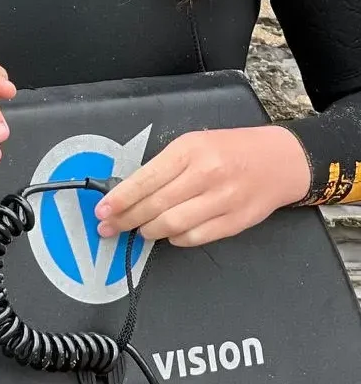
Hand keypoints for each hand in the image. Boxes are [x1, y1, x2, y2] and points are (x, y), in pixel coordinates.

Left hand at [95, 126, 310, 245]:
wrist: (281, 161)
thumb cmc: (229, 149)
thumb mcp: (193, 144)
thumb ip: (165, 166)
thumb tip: (130, 191)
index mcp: (189, 150)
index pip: (145, 179)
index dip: (120, 198)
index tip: (102, 210)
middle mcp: (206, 175)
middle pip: (156, 204)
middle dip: (126, 219)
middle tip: (108, 227)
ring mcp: (223, 200)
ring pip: (174, 224)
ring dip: (150, 231)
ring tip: (139, 231)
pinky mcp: (237, 221)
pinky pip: (198, 237)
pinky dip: (177, 239)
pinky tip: (169, 235)